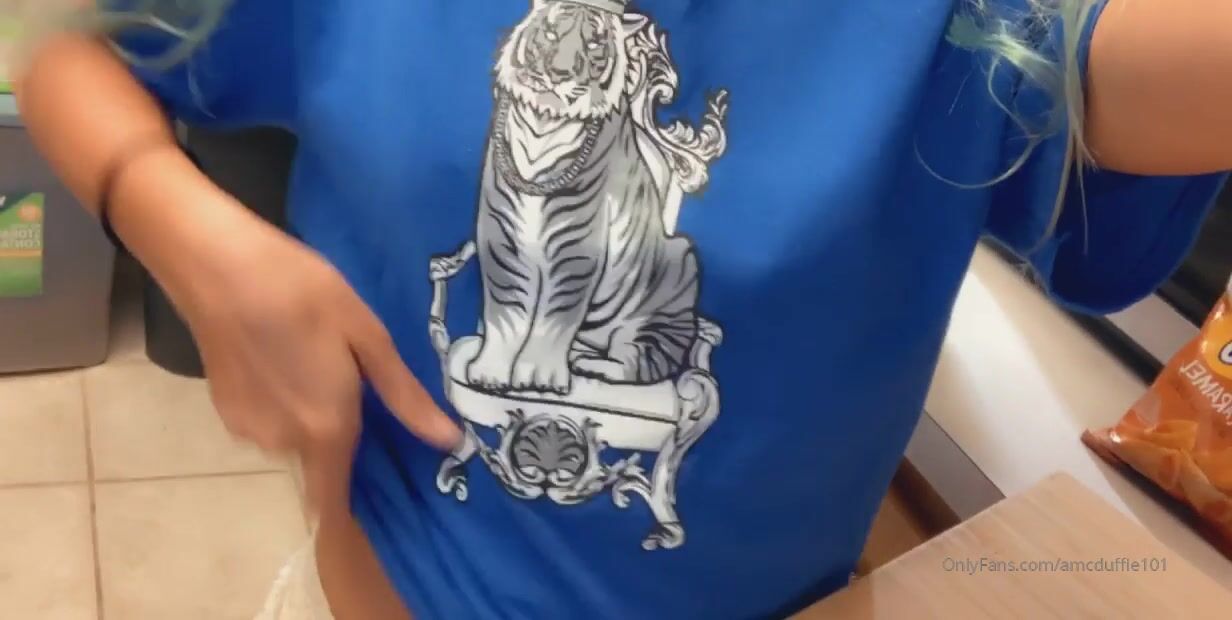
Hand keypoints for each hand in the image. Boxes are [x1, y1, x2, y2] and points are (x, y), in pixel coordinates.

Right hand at [167, 209, 460, 514]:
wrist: (215, 265)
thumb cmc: (302, 291)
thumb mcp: (366, 335)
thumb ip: (404, 396)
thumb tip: (449, 441)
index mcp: (327, 428)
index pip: (336, 498)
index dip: (351, 507)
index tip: (374, 491)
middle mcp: (284, 442)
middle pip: (322, 457)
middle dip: (337, 430)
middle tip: (346, 375)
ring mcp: (248, 429)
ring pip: (292, 437)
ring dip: (306, 413)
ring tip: (309, 357)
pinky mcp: (223, 410)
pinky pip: (266, 420)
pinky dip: (278, 400)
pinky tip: (277, 356)